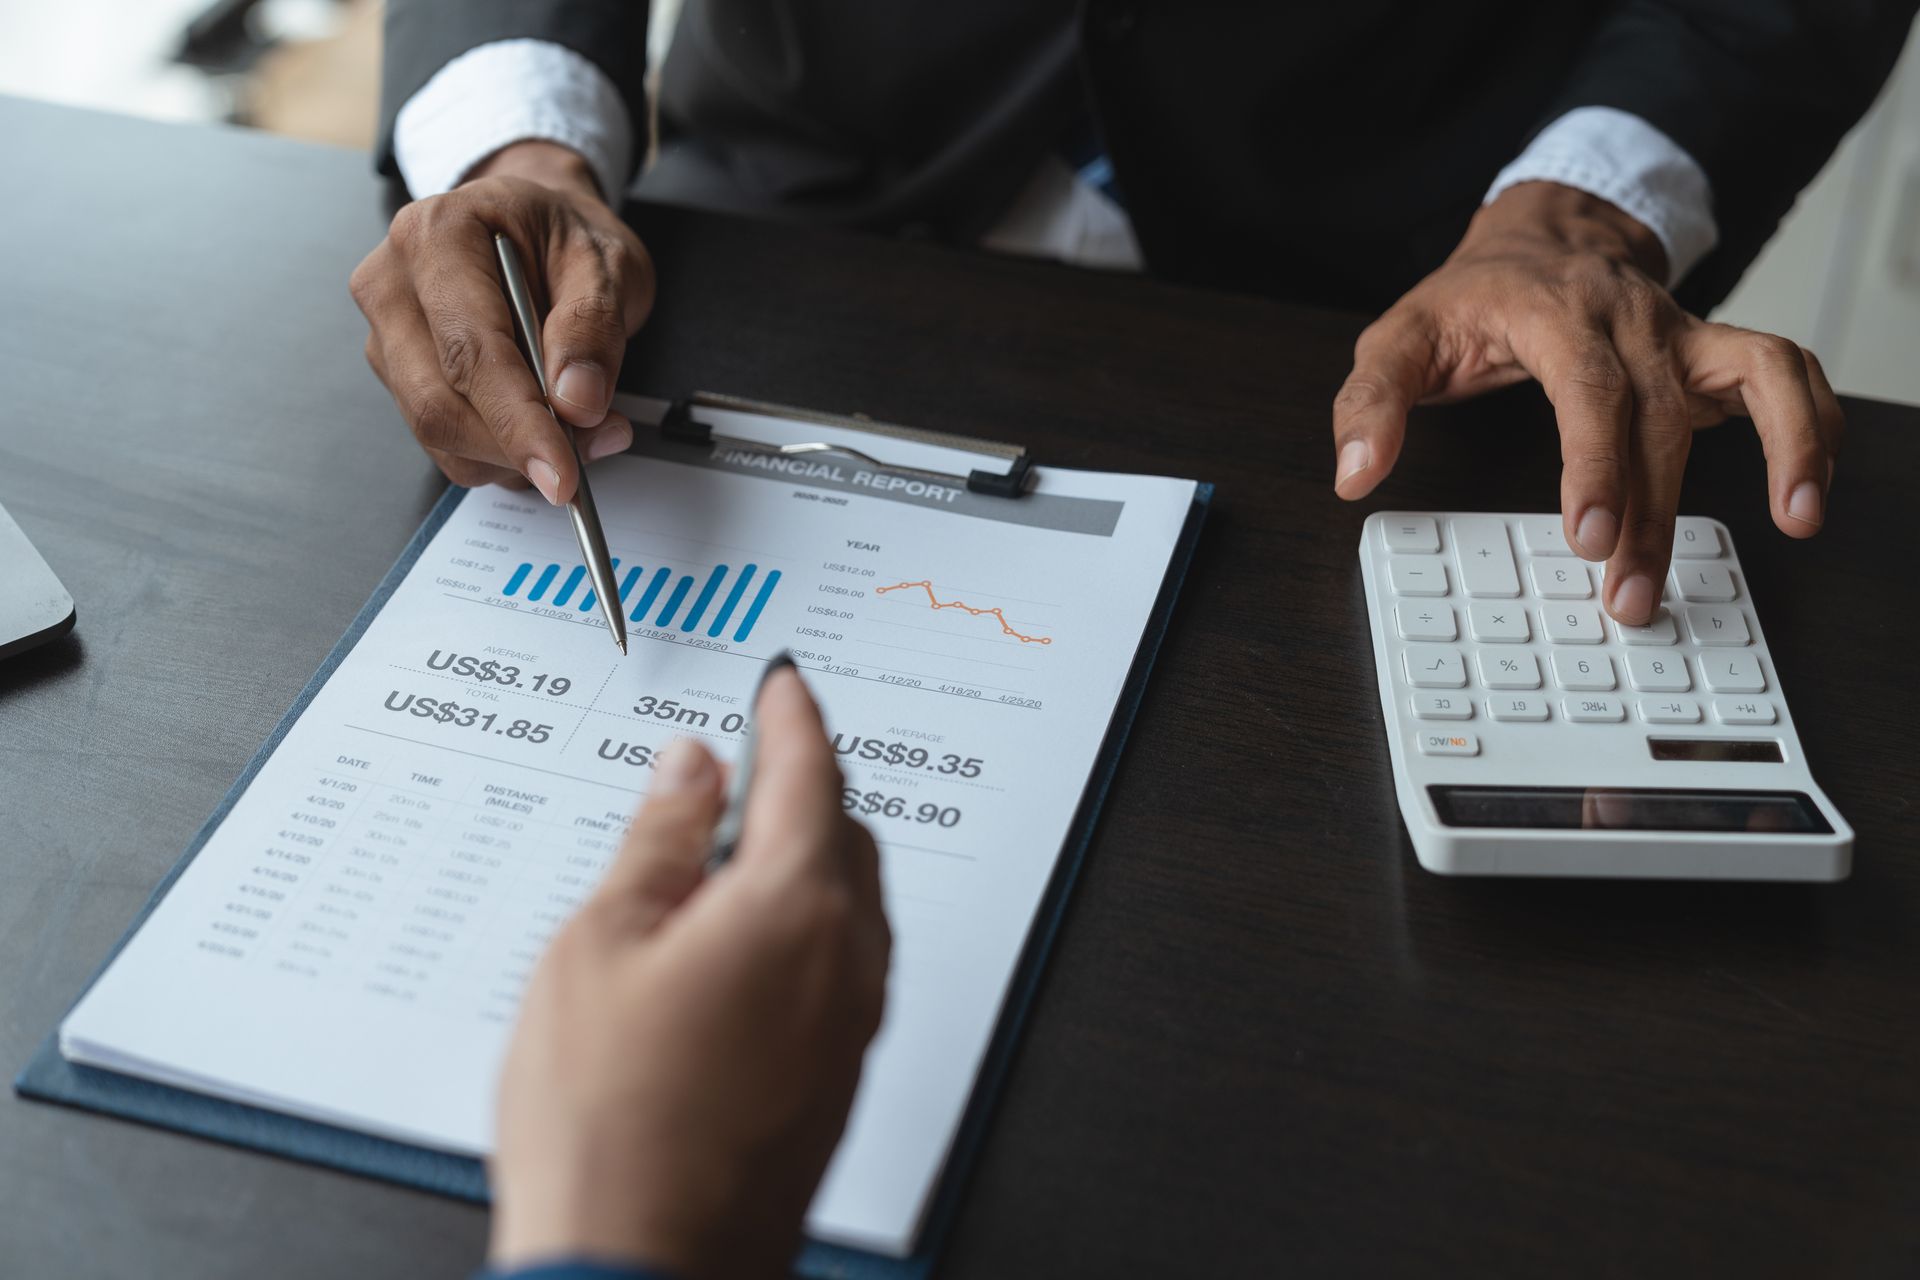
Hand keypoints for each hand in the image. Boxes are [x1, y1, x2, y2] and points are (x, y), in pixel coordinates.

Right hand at [350, 140, 654, 503]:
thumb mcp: (607, 263)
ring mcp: (386, 334)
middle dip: (518, 446)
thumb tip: (576, 403)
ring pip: (438, 434)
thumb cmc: (564, 236)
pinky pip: (444, 441)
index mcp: (438, 235)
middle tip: (594, 446)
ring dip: (513, 456)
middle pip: (439, 404)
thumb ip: (593, 327)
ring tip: (581, 429)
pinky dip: (500, 454)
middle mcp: (393, 283)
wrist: (537, 227)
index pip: (471, 351)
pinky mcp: (398, 374)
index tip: (562, 473)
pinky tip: (542, 430)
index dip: (518, 423)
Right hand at [488, 665, 889, 1278]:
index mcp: (796, 909)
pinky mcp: (835, 1083)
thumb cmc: (609, 1123)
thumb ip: (655, 843)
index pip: (810, 776)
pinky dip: (801, 928)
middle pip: (845, 839)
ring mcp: (849, 1030)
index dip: (789, 717)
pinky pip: (837, 969)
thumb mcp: (600, 945)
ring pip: (848, 907)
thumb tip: (688, 771)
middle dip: (803, 787)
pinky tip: (736, 948)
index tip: (783, 683)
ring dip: (804, 861)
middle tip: (749, 760)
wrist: (636, 1270)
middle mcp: (845, 964)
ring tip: (727, 854)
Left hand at [1331, 181, 1842, 623]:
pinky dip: (1815, 423)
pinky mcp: (1716, 351)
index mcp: (1556, 314)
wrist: (1544, 231)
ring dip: (1784, 446)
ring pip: (1755, 378)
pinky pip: (1789, 373)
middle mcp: (1634, 319)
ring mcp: (1684, 332)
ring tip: (1795, 520)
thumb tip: (1354, 470)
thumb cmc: (1473, 295)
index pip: (1588, 392)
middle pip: (1659, 417)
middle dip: (1653, 514)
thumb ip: (1371, 403)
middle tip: (1632, 596)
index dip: (1595, 467)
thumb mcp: (1400, 336)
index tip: (1590, 537)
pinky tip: (1809, 489)